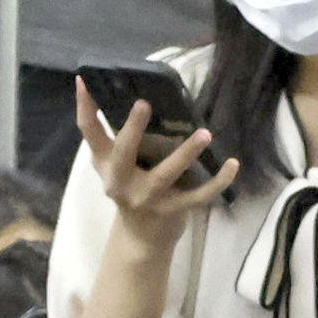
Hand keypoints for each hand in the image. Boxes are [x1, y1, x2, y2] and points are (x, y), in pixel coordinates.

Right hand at [75, 81, 236, 261]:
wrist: (140, 237)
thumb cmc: (132, 189)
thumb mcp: (117, 166)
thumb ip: (120, 140)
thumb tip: (138, 93)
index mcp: (105, 164)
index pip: (89, 132)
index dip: (84, 106)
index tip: (84, 80)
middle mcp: (120, 181)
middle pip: (122, 153)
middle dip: (132, 129)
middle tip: (144, 103)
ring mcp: (145, 197)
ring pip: (165, 175)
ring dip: (185, 154)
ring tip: (204, 133)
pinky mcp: (170, 210)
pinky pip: (197, 196)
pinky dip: (217, 182)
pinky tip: (232, 164)